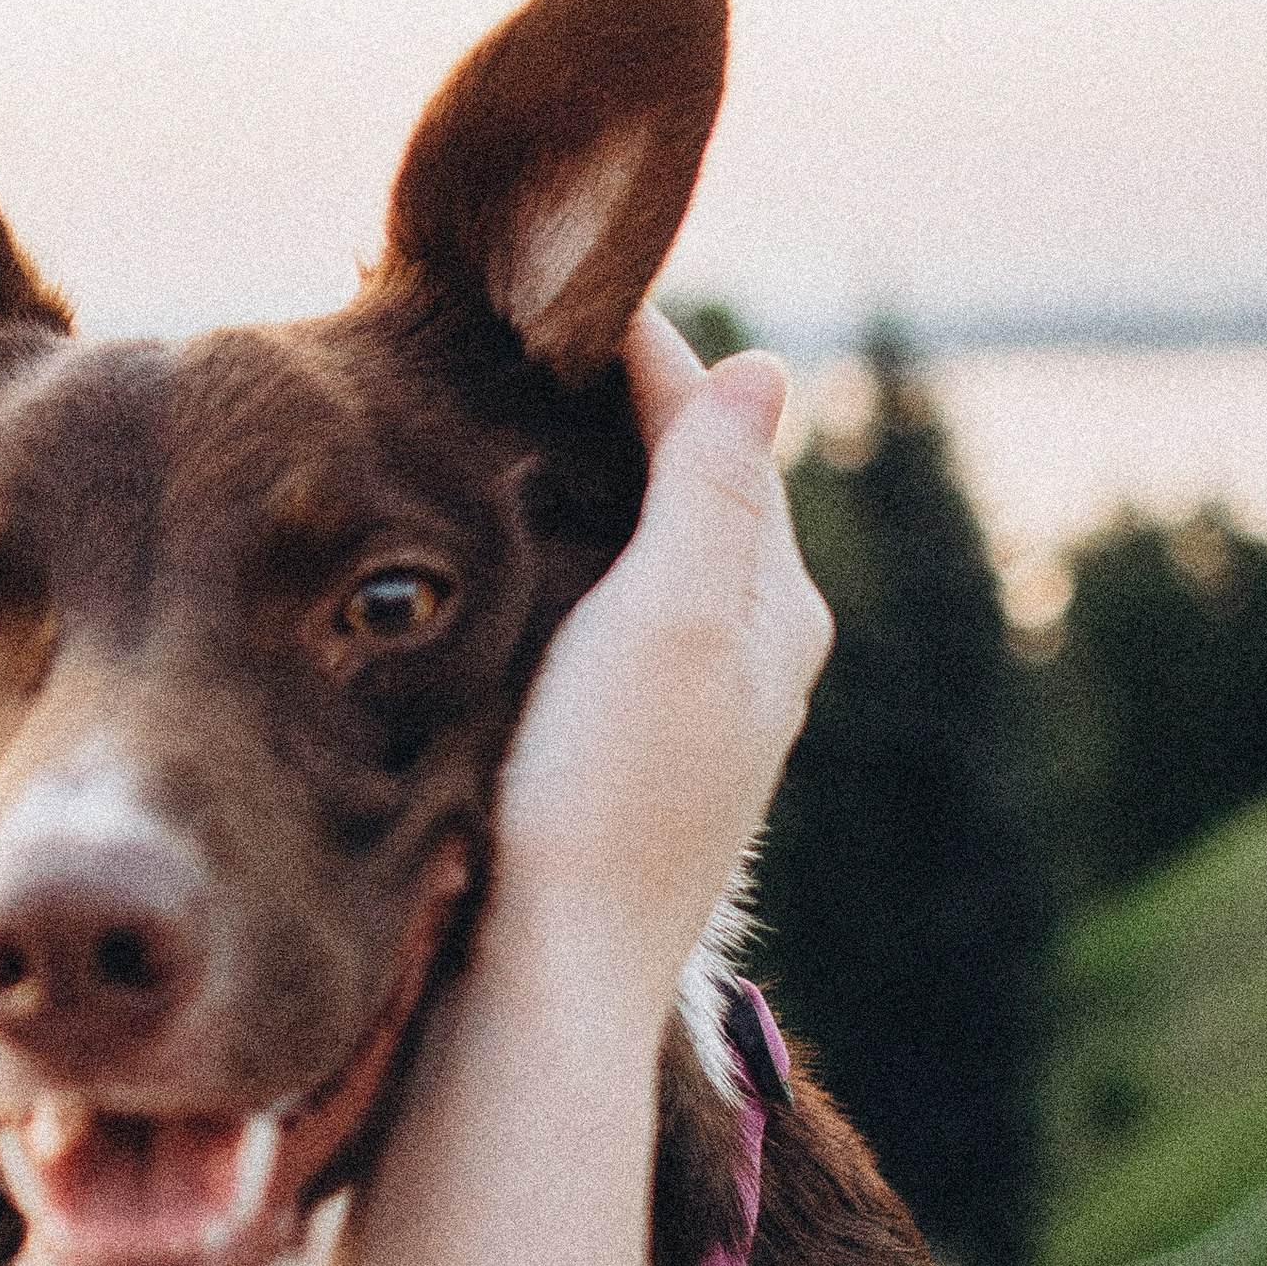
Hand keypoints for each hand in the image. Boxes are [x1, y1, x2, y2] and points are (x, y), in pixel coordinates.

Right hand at [488, 311, 828, 1017]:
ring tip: (493, 411)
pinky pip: (599, 615)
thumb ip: (716, 491)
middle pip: (687, 485)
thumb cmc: (605, 801)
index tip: (550, 279)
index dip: (635, 349)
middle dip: (609, 404)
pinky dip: (558, 556)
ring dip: (581, 479)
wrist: (543, 985)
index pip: (716, 429)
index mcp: (773, 608)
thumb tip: (767, 368)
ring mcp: (680, 712)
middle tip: (507, 326)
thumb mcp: (670, 621)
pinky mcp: (617, 759)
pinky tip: (498, 552)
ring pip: (642, 550)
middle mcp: (744, 656)